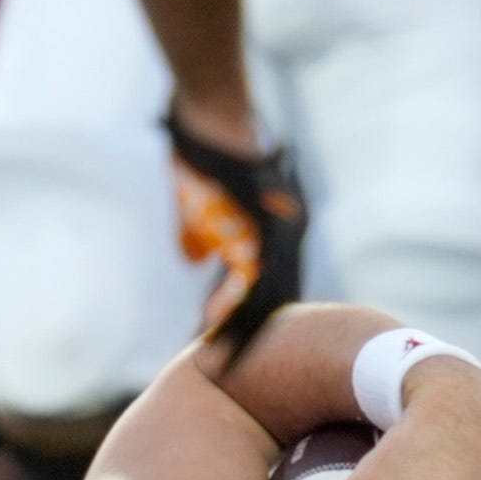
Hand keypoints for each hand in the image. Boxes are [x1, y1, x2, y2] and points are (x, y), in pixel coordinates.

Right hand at [167, 106, 307, 361]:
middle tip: (231, 374)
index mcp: (276, 229)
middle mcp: (286, 230)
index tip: (234, 354)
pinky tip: (214, 327)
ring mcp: (277, 223)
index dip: (252, 323)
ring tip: (222, 363)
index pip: (270, 287)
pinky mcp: (260, 216)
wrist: (212, 105)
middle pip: (276, 298)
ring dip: (242, 330)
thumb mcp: (202, 197)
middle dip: (253, 339)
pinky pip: (250, 271)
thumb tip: (194, 257)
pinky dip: (233, 303)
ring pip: (266, 292)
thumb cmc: (208, 145)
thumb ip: (200, 229)